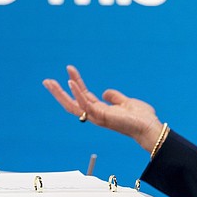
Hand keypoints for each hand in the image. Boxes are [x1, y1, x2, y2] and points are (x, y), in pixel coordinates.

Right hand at [43, 65, 163, 151]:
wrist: (149, 127)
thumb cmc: (141, 118)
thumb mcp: (126, 102)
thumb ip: (115, 97)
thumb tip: (105, 92)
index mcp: (101, 110)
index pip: (83, 96)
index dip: (75, 83)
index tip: (70, 70)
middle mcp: (96, 115)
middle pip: (72, 103)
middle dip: (58, 93)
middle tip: (46, 81)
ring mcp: (97, 117)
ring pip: (73, 106)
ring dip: (60, 93)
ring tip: (50, 82)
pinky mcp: (101, 116)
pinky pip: (85, 104)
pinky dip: (77, 93)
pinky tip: (71, 82)